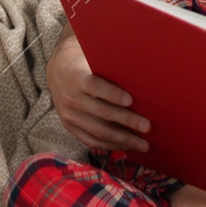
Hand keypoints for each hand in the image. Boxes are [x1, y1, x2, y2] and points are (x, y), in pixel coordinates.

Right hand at [47, 34, 151, 150]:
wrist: (58, 72)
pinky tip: (127, 146)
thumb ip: (113, 68)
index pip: (95, 85)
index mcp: (78, 77)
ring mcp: (69, 115)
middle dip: (127, 121)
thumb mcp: (95, 60)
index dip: (112, 93)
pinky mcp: (70, 127)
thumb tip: (143, 75)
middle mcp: (72, 98)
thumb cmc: (87, 64)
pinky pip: (91, 141)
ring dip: (123, 139)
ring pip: (98, 131)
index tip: (131, 100)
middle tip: (147, 126)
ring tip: (143, 144)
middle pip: (102, 112)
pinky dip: (110, 145)